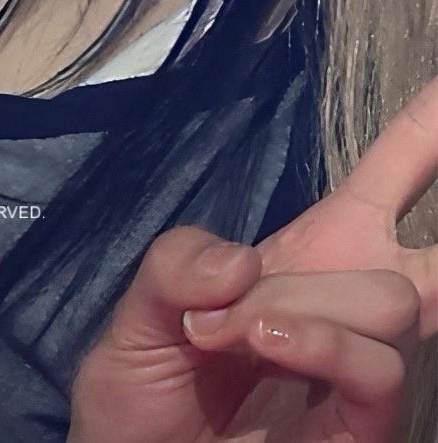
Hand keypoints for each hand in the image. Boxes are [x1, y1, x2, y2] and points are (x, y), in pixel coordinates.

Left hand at [67, 76, 437, 442]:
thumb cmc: (141, 405)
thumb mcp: (137, 317)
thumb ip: (177, 267)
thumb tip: (243, 260)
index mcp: (309, 259)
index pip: (385, 183)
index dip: (428, 133)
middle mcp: (348, 307)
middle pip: (431, 252)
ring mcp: (359, 369)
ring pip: (390, 298)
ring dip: (304, 302)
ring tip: (237, 328)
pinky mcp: (363, 428)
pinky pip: (378, 367)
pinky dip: (317, 339)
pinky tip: (266, 337)